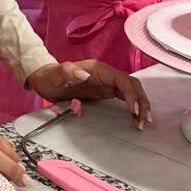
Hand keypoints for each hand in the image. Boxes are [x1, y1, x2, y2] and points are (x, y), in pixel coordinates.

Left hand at [26, 61, 150, 128]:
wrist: (45, 80)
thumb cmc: (49, 77)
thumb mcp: (55, 75)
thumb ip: (68, 72)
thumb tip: (84, 74)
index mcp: (97, 69)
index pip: (122, 80)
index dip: (131, 94)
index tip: (134, 109)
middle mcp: (106, 74)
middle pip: (132, 85)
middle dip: (141, 101)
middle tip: (144, 120)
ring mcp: (107, 82)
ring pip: (132, 91)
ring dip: (141, 105)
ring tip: (143, 122)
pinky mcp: (106, 91)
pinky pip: (125, 97)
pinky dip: (133, 106)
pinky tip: (136, 118)